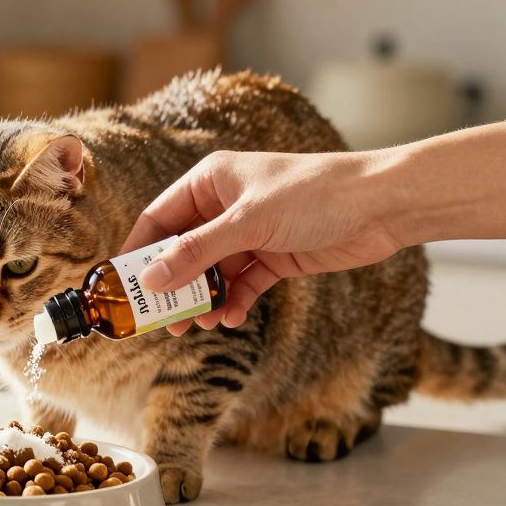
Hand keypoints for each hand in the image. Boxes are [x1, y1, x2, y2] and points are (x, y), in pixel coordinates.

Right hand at [120, 149, 405, 332]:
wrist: (383, 205)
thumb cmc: (315, 194)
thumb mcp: (248, 223)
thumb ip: (198, 253)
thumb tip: (152, 281)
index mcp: (210, 181)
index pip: (158, 219)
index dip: (139, 253)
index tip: (123, 288)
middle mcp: (225, 205)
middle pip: (182, 251)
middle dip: (173, 286)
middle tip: (163, 321)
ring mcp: (250, 232)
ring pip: (212, 273)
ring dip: (205, 300)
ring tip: (204, 324)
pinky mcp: (274, 256)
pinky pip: (242, 284)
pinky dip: (235, 302)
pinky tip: (234, 319)